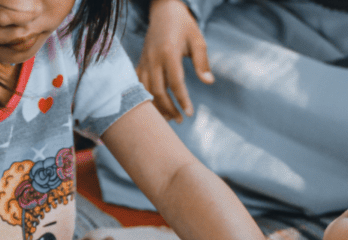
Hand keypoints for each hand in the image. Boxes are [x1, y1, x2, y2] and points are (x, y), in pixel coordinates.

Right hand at [138, 0, 213, 122]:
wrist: (164, 11)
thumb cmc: (184, 25)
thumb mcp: (198, 40)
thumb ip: (202, 62)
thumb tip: (208, 82)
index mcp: (169, 53)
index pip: (175, 83)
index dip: (182, 100)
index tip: (189, 114)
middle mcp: (153, 59)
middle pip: (158, 91)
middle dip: (169, 109)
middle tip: (179, 120)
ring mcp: (144, 62)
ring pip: (146, 91)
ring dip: (156, 107)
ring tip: (169, 118)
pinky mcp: (140, 63)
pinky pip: (139, 85)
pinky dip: (145, 98)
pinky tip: (155, 108)